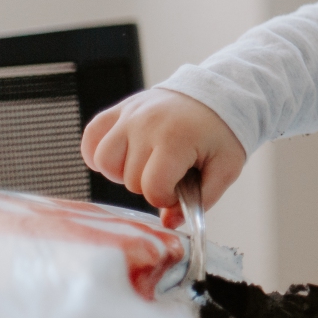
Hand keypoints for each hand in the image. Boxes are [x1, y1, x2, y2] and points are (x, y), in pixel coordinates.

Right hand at [81, 89, 246, 226]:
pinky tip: (120, 157)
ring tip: (144, 164)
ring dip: (121, 172)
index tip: (178, 189)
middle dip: (149, 184)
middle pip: (129, 180)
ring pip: (104, 162)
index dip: (164, 198)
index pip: (152, 189)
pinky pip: (91, 138)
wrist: (216, 94)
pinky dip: (98, 153)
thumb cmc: (220, 133)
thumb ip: (204, 198)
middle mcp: (147, 124)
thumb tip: (169, 223)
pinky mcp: (119, 110)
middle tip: (169, 171)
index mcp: (176, 139)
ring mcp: (130, 115)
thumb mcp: (226, 166)